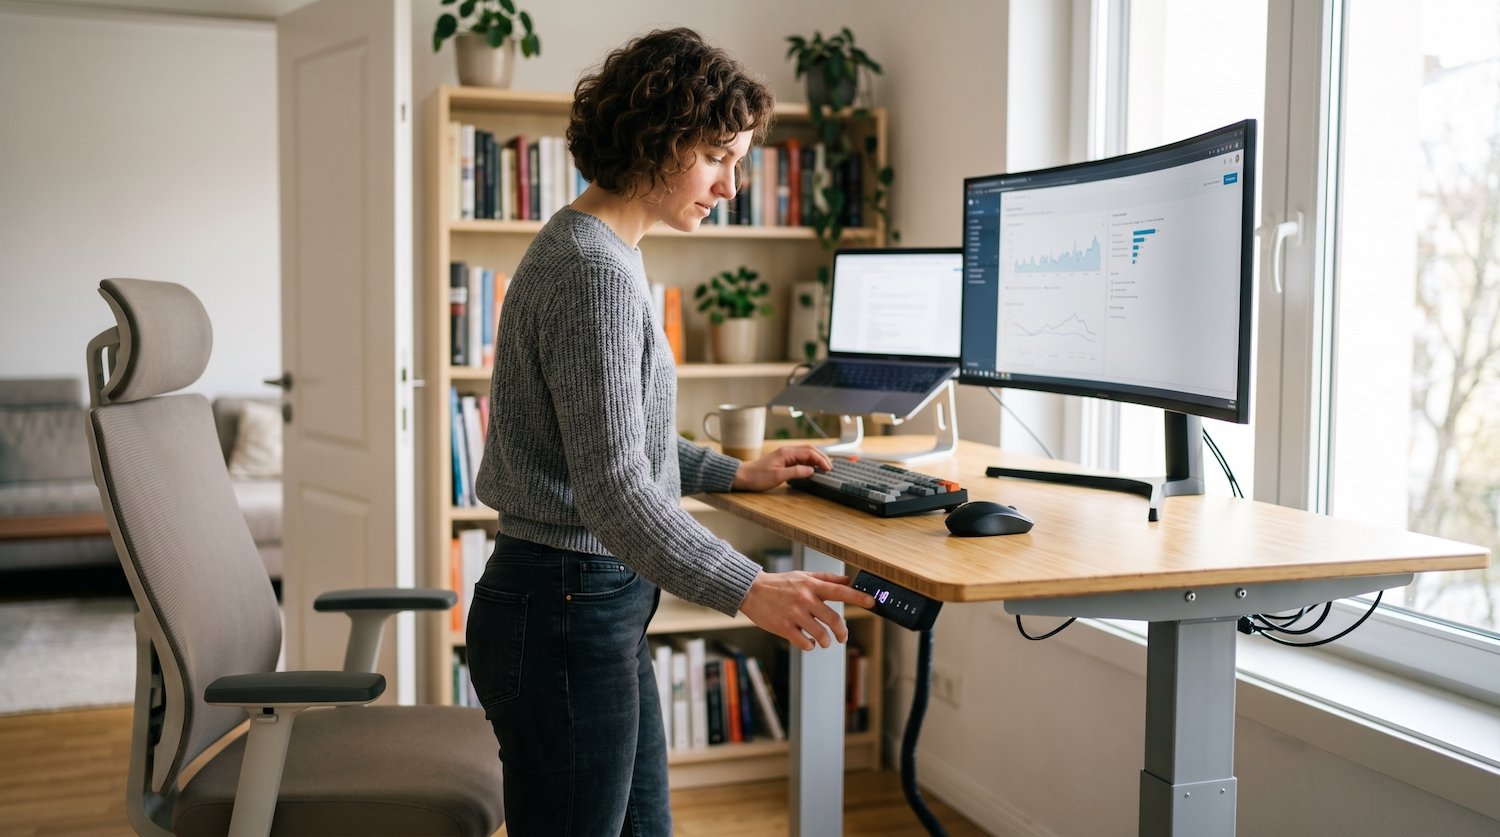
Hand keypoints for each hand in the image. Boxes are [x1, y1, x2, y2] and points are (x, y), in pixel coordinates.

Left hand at [731, 445, 831, 491]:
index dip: (821, 460)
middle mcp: (786, 451)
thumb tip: (810, 470)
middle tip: (830, 468)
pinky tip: (812, 468)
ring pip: (805, 453)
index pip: (809, 452)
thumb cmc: (757, 477)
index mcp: (786, 452)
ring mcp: (785, 455)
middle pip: (809, 450)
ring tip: (824, 468)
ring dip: (816, 459)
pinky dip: (809, 462)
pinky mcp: (783, 460)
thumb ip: (796, 472)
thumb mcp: (778, 476)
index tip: (828, 468)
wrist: (743, 476)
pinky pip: (799, 458)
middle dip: (821, 458)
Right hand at [739, 570, 875, 651]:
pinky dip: (809, 645)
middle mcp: (805, 599)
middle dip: (842, 632)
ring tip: (823, 641)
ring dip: (825, 641)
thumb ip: (826, 579)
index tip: (872, 603)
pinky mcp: (783, 627)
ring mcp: (794, 614)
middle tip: (842, 637)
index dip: (858, 597)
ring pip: (820, 634)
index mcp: (812, 585)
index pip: (840, 591)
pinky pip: (804, 642)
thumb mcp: (803, 576)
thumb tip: (848, 580)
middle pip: (834, 619)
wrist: (752, 591)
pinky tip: (807, 642)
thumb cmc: (780, 583)